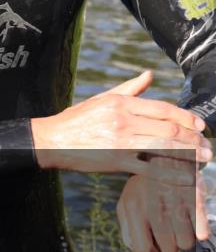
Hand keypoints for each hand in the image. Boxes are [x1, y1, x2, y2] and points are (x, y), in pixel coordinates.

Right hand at [31, 70, 210, 182]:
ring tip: (203, 159)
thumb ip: (129, 88)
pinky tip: (185, 177)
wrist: (51, 140)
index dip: (186, 118)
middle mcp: (122, 120)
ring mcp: (119, 142)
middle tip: (207, 146)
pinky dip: (170, 173)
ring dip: (188, 154)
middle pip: (168, 129)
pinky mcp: (115, 161)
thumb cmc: (77, 120)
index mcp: (120, 103)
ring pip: (164, 148)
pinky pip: (149, 168)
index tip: (200, 125)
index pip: (162, 109)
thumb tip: (149, 75)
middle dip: (192, 138)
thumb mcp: (102, 99)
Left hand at [117, 157, 208, 251]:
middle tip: (170, 231)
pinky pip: (201, 233)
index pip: (141, 248)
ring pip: (185, 244)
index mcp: (131, 207)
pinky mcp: (194, 199)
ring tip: (180, 222)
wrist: (167, 153)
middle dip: (170, 245)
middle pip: (167, 248)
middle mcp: (151, 206)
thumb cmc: (146, 185)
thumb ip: (129, 228)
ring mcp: (174, 202)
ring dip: (185, 238)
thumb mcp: (128, 201)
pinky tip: (194, 222)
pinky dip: (200, 232)